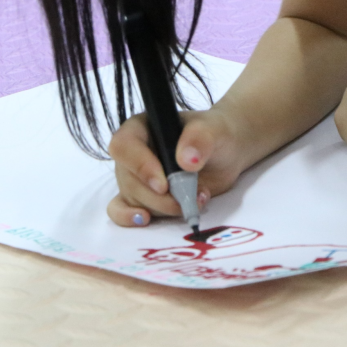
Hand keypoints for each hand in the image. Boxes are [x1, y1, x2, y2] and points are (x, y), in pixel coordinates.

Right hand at [106, 108, 244, 226]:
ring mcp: (135, 176)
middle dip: (160, 197)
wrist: (226, 153)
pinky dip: (130, 218)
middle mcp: (133, 152)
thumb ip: (200, 139)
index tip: (164, 185)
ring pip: (134, 199)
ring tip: (197, 199)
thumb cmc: (216, 133)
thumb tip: (186, 160)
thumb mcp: (214, 130)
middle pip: (130, 180)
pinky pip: (121, 209)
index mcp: (142, 127)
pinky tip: (146, 220)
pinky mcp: (141, 197)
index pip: (125, 146)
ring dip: (165, 207)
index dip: (140, 167)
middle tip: (192, 197)